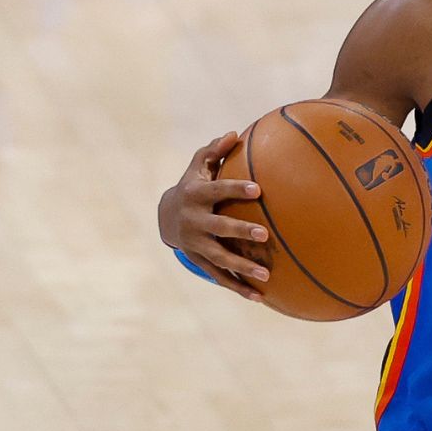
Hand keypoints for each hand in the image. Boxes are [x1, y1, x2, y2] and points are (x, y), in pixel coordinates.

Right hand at [159, 131, 269, 300]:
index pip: (217, 190)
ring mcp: (195, 243)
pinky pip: (219, 276)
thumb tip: (233, 134)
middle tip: (264, 234)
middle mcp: (193, 221)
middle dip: (239, 230)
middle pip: (218, 227)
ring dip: (241, 267)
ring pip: (219, 257)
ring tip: (266, 275)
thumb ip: (214, 151)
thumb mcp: (198, 167)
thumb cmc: (193, 186)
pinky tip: (259, 297)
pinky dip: (237, 287)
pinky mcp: (199, 260)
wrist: (165, 217)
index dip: (235, 189)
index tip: (258, 189)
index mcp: (196, 195)